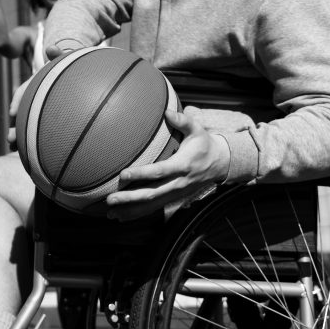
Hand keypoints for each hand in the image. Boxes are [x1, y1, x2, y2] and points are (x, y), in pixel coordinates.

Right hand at [6, 45, 78, 148]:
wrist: (82, 81)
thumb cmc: (73, 69)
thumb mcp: (66, 61)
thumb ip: (59, 55)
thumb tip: (50, 48)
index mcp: (38, 84)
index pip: (23, 91)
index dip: (17, 101)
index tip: (13, 113)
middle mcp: (36, 97)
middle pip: (22, 112)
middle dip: (15, 125)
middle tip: (11, 138)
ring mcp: (41, 109)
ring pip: (27, 123)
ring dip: (18, 135)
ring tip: (13, 148)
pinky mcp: (48, 120)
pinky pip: (37, 130)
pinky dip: (31, 141)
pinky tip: (27, 153)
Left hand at [105, 106, 229, 220]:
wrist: (219, 164)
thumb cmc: (204, 144)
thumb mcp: (198, 130)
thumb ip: (183, 121)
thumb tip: (167, 111)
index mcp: (182, 165)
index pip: (159, 172)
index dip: (141, 174)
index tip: (123, 175)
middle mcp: (178, 183)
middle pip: (151, 193)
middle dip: (130, 198)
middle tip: (110, 199)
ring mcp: (176, 194)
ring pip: (151, 205)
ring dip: (130, 210)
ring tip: (110, 213)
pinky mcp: (174, 199)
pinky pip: (154, 209)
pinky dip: (137, 214)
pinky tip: (121, 217)